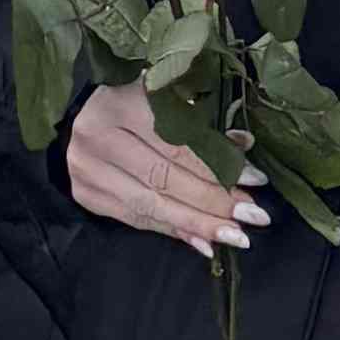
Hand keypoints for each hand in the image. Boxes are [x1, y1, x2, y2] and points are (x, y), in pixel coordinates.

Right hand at [64, 82, 267, 252]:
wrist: (83, 114)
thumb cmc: (137, 100)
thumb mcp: (168, 98)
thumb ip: (202, 122)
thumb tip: (243, 146)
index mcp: (121, 104)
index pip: (177, 145)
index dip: (217, 166)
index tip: (256, 181)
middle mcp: (97, 137)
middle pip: (164, 179)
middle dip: (213, 201)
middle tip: (252, 215)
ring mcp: (87, 170)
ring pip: (151, 205)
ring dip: (198, 224)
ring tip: (234, 236)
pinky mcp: (86, 195)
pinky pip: (137, 219)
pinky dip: (173, 231)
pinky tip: (202, 242)